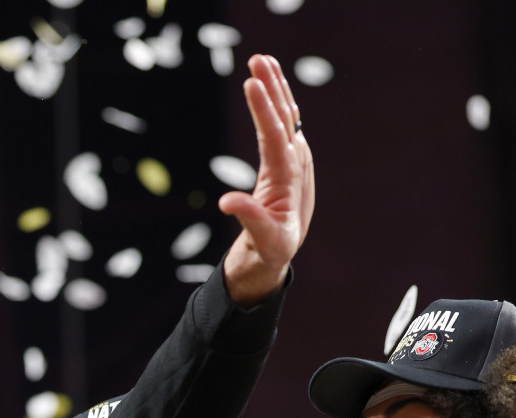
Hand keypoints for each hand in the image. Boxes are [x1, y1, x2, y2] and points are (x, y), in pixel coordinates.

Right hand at [220, 53, 314, 305]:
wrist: (277, 255)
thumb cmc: (270, 249)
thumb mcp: (262, 240)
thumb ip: (248, 219)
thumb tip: (226, 202)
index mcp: (287, 180)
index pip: (275, 136)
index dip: (264, 109)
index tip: (251, 83)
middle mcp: (294, 165)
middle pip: (286, 118)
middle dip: (273, 87)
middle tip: (258, 59)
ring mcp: (292, 161)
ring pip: (287, 117)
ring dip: (276, 88)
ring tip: (262, 61)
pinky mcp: (285, 162)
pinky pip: (282, 125)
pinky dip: (276, 103)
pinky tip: (270, 89)